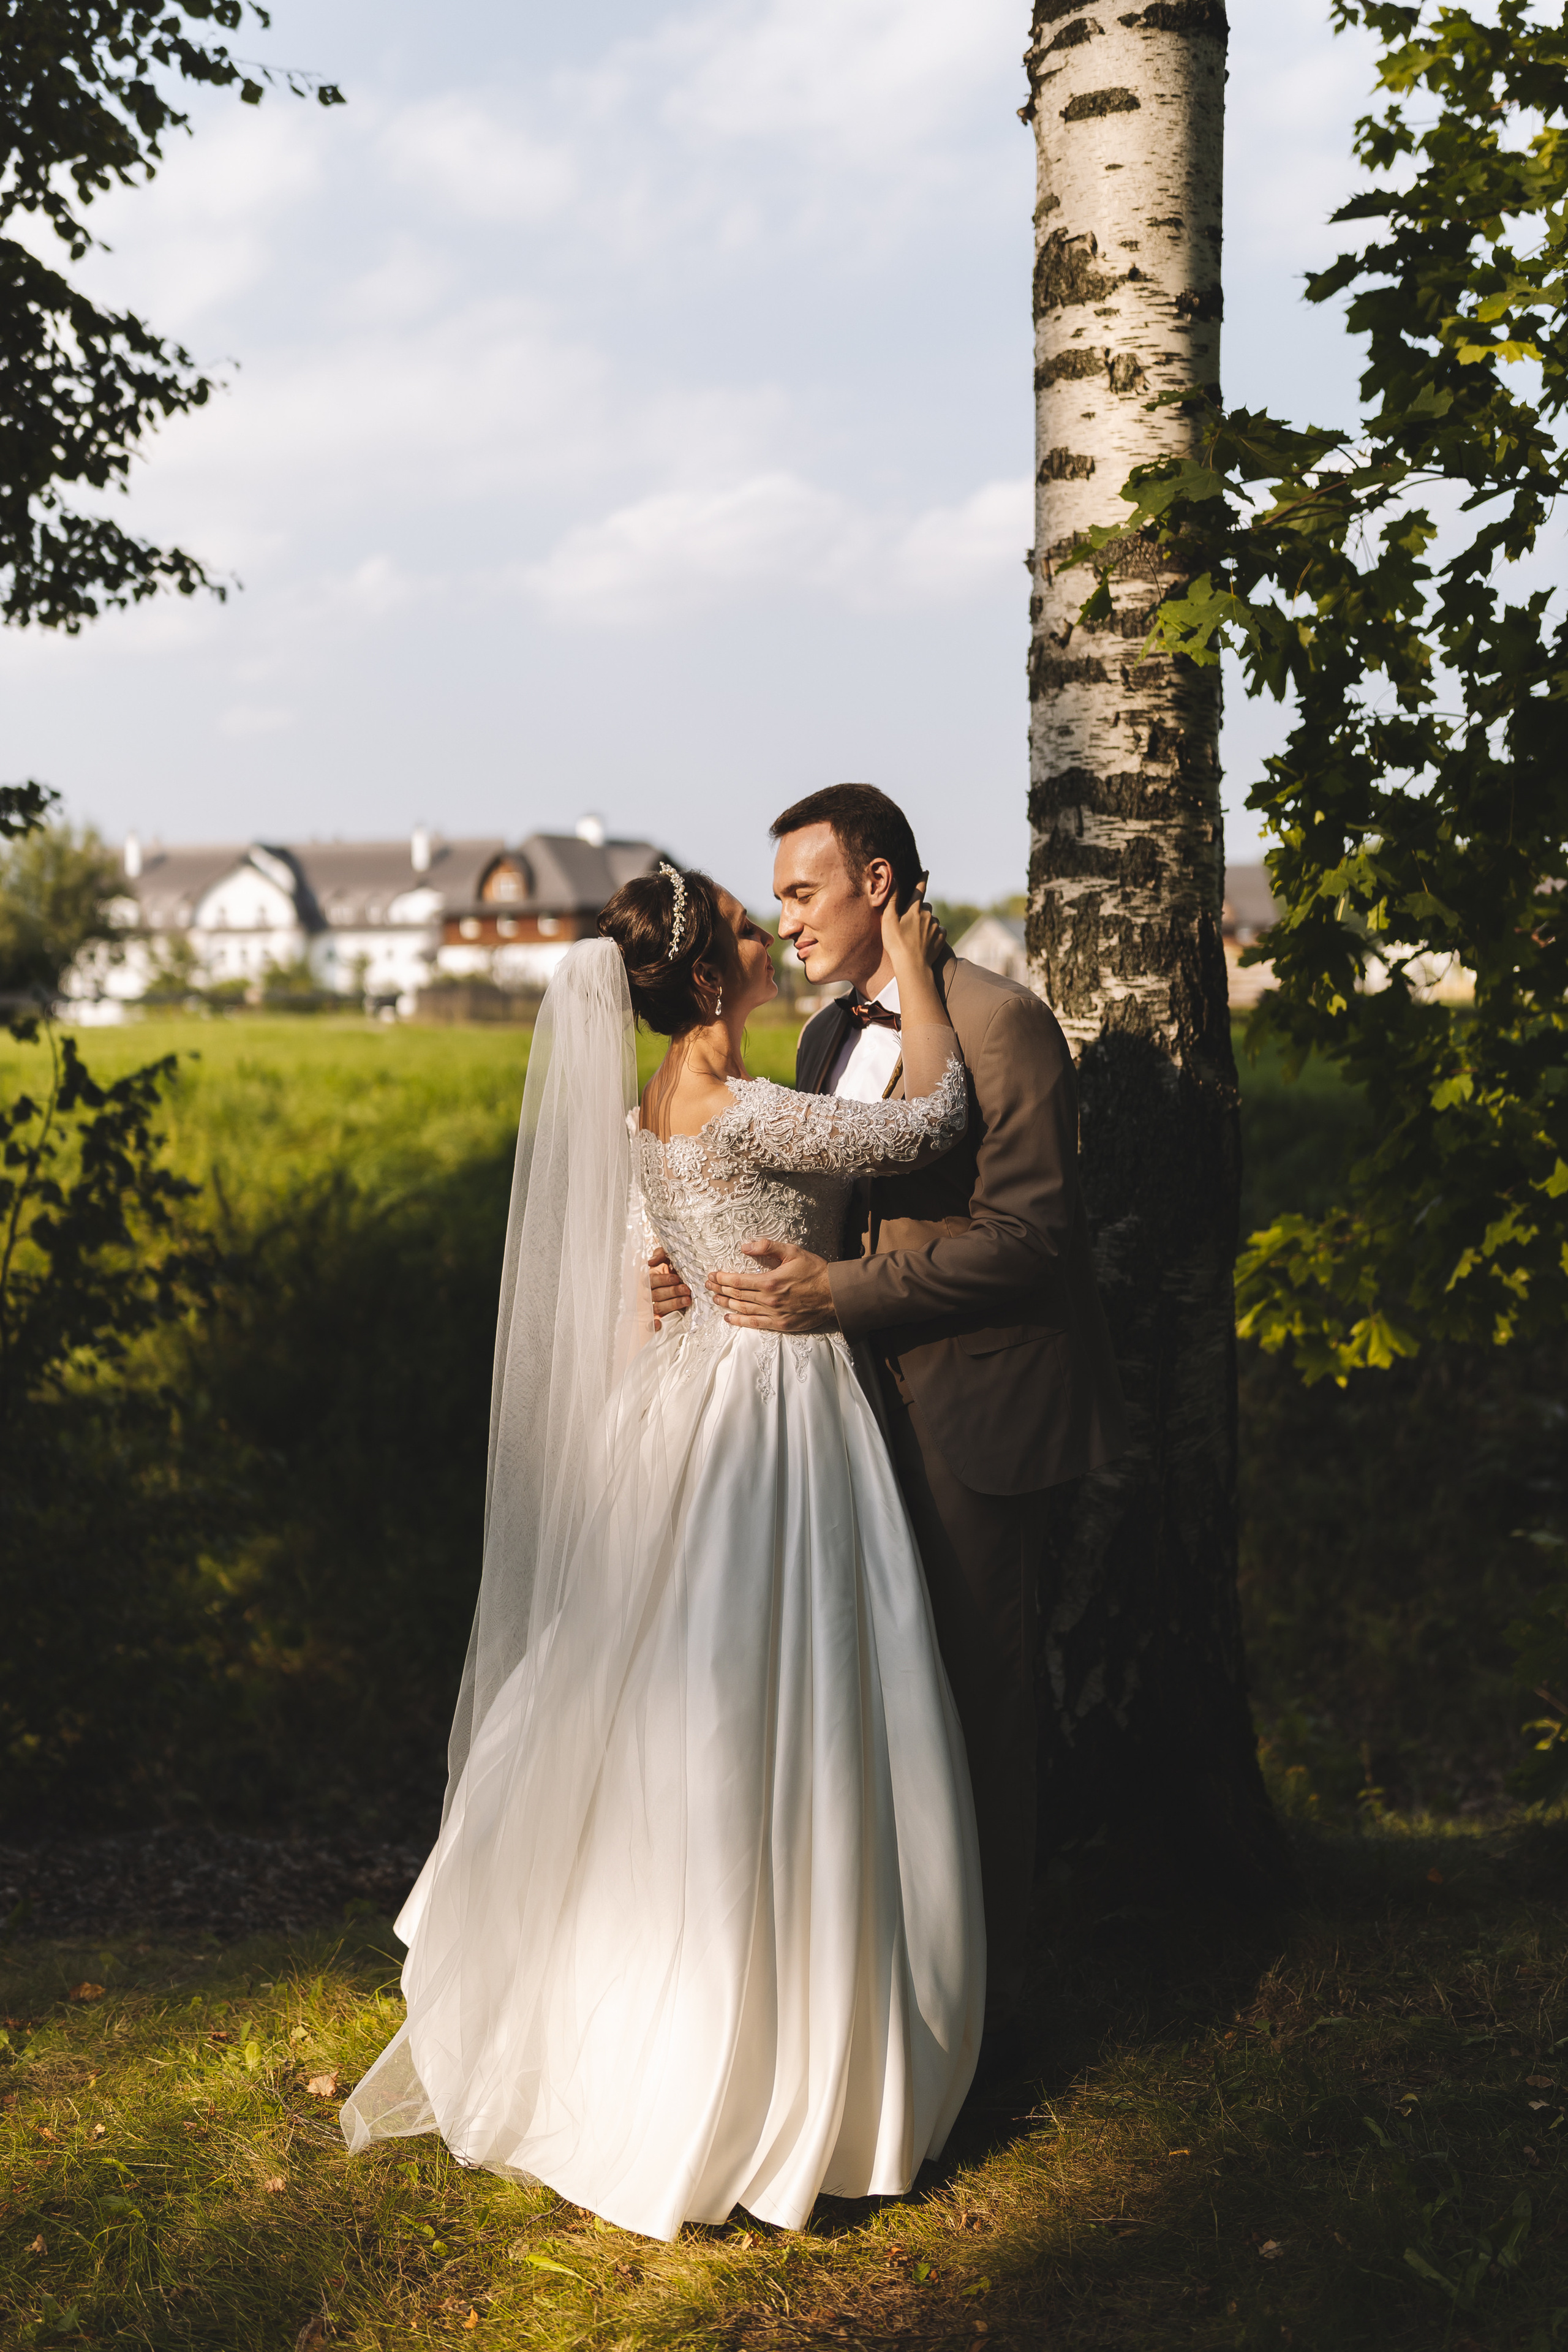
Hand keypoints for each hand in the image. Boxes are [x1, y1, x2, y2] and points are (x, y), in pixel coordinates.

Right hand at [648, 1245, 691, 1329]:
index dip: (663, 1280)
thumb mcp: (668, 1255)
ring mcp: (655, 1303)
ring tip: (687, 1300)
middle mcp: (651, 1291)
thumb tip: (650, 1262)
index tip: (676, 1278)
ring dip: (672, 1304)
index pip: (652, 1280)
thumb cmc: (675, 1264)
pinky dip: (653, 1325)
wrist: (687, 1272)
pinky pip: (653, 1321)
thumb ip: (660, 1255)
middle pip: (657, 1294)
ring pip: (659, 1307)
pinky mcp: (661, 1314)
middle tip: (686, 1289)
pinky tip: (659, 1325)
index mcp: (650, 1278)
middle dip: (673, 1292)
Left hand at [706, 1239, 837, 1333]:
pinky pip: (754, 1324)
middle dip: (719, 1289)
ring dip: (726, 1304)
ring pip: (742, 1309)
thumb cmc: (814, 1270)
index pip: (737, 1281)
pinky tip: (729, 1317)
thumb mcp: (792, 1251)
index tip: (712, 1275)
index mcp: (770, 1281)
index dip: (722, 1278)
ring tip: (714, 1299)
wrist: (834, 1294)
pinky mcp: (780, 1325)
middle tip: (708, 1285)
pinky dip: (739, 1321)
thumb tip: (745, 1246)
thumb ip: (767, 1247)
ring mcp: (774, 1314)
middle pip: (737, 1295)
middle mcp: (769, 1300)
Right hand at [881, 873, 944, 972]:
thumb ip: (891, 899)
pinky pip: (939, 930)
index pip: (919, 889)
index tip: (926, 871)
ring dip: (926, 922)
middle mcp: (928, 915)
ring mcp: (936, 926)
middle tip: (910, 922)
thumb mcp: (889, 920)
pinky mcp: (942, 937)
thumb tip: (893, 879)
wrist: (913, 966)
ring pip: (932, 919)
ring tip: (915, 936)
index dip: (922, 879)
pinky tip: (925, 941)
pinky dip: (934, 932)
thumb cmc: (897, 943)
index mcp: (914, 909)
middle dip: (920, 909)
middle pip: (926, 906)